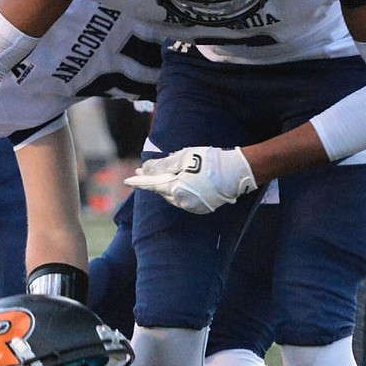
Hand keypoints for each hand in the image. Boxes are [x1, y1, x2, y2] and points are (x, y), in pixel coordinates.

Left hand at [125, 146, 256, 214]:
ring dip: (169, 187)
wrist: (237, 172)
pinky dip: (181, 191)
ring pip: (174, 196)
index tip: (128, 180)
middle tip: (147, 171)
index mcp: (176, 189)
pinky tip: (185, 182)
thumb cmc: (210, 161)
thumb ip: (162, 165)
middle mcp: (182, 202)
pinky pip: (186, 200)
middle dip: (155, 182)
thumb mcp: (183, 158)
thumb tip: (146, 168)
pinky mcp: (202, 208)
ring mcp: (193, 206)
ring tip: (171, 174)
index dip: (139, 182)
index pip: (152, 185)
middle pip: (162, 191)